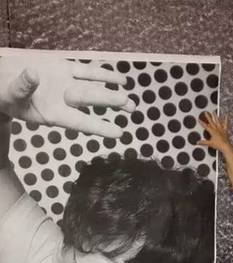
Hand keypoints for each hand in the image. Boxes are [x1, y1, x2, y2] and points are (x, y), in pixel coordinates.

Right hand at [0, 56, 134, 137]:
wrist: (4, 83)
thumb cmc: (7, 96)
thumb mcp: (11, 95)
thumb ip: (23, 87)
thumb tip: (33, 74)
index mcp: (53, 114)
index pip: (80, 122)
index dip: (99, 127)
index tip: (119, 133)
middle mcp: (64, 101)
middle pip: (90, 101)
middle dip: (110, 102)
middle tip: (131, 107)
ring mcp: (66, 85)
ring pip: (93, 88)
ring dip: (112, 93)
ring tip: (131, 100)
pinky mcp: (65, 70)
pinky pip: (86, 72)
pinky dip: (102, 74)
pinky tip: (120, 79)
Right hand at [199, 111, 231, 152]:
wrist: (225, 146)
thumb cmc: (218, 145)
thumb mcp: (210, 144)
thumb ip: (203, 142)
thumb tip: (198, 142)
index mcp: (212, 132)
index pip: (206, 126)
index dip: (202, 123)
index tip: (199, 119)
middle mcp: (216, 129)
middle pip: (211, 122)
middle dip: (208, 117)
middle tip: (206, 112)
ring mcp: (221, 129)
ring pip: (217, 121)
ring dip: (215, 116)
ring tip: (213, 112)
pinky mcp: (225, 130)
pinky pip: (225, 124)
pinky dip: (226, 119)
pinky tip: (226, 115)